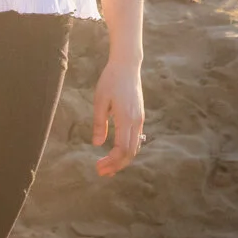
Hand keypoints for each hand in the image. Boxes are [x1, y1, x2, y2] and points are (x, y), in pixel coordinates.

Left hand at [92, 58, 143, 176]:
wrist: (127, 65)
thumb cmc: (111, 80)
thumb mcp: (100, 100)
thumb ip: (99, 123)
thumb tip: (97, 144)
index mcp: (126, 118)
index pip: (122, 149)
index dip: (111, 162)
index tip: (98, 167)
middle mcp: (136, 121)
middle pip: (130, 153)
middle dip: (116, 165)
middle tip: (101, 172)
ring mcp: (140, 119)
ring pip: (135, 147)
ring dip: (122, 160)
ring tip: (108, 167)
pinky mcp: (139, 116)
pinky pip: (136, 139)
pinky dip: (127, 150)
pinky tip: (116, 153)